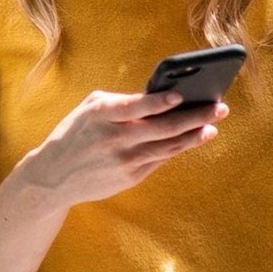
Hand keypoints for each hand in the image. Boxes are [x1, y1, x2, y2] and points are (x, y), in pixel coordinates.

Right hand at [19, 88, 227, 209]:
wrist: (53, 175)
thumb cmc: (74, 134)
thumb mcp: (88, 110)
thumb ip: (120, 102)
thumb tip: (161, 98)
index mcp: (100, 115)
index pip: (135, 106)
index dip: (159, 102)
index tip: (182, 95)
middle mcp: (114, 138)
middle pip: (164, 128)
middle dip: (196, 117)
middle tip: (219, 107)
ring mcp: (124, 160)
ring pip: (169, 146)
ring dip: (195, 135)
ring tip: (212, 125)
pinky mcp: (131, 177)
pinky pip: (161, 159)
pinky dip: (179, 147)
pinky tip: (193, 138)